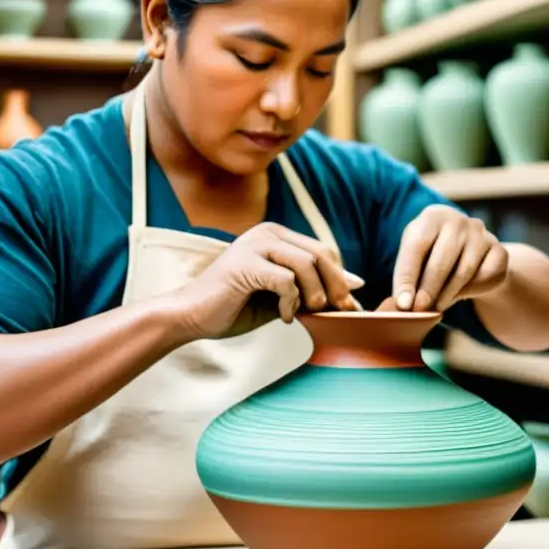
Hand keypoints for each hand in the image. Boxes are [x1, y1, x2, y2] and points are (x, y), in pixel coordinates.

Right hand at [173, 222, 363, 339]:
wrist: (192, 315)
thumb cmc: (236, 306)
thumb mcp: (283, 297)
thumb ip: (313, 289)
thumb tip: (356, 286)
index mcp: (277, 236)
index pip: (323, 251)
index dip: (340, 278)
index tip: (349, 305)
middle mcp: (267, 232)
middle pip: (320, 254)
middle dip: (336, 286)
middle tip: (338, 311)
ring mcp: (255, 244)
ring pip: (306, 265)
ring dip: (313, 294)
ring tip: (303, 313)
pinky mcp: (245, 263)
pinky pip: (285, 280)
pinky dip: (289, 302)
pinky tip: (281, 316)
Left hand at [392, 205, 507, 312]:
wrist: (471, 252)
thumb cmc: (433, 255)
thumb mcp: (416, 258)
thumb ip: (408, 276)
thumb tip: (403, 304)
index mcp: (433, 216)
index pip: (416, 245)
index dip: (407, 276)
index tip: (402, 303)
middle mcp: (459, 220)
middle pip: (441, 260)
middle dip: (428, 290)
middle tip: (418, 310)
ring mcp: (482, 235)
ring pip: (463, 272)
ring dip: (447, 294)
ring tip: (436, 308)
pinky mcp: (500, 251)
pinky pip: (485, 277)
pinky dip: (471, 292)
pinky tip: (460, 296)